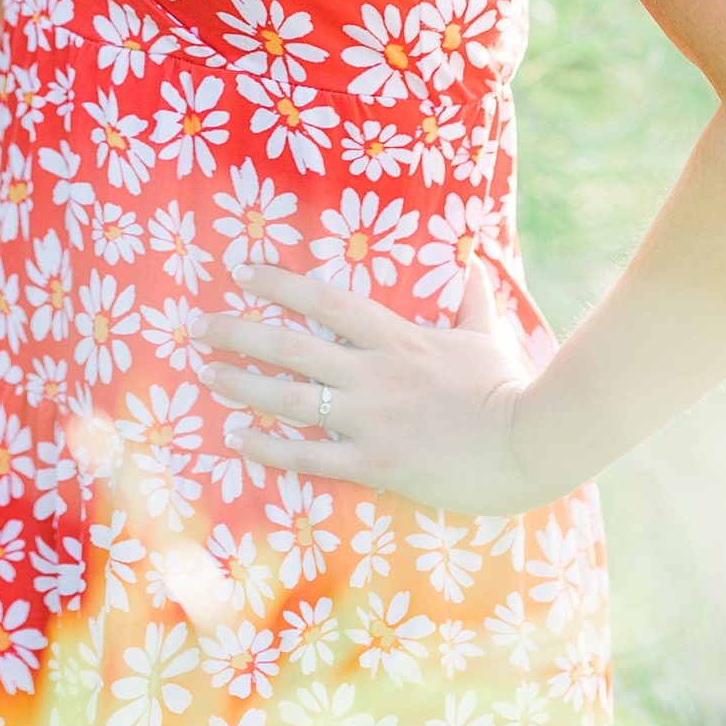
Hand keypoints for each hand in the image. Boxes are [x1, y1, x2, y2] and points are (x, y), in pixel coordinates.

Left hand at [192, 252, 543, 517]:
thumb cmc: (508, 387)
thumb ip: (472, 301)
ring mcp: (370, 418)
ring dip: (242, 384)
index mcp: (396, 336)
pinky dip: (269, 447)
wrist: (528, 442)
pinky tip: (238, 439)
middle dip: (239, 332)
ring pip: (290, 398)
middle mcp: (373, 372)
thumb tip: (475, 263)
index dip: (278, 282)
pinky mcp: (375, 462)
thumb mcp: (486, 336)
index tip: (241, 270)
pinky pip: (310, 456)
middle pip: (291, 345)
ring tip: (206, 374)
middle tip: (197, 325)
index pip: (324, 300)